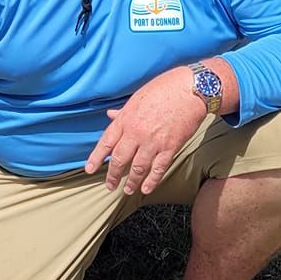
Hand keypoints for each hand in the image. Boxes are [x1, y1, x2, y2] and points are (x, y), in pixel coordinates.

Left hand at [84, 61, 237, 196]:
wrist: (190, 90)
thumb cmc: (164, 89)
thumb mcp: (138, 97)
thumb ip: (123, 111)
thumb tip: (111, 115)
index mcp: (126, 119)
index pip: (106, 142)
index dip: (96, 157)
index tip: (90, 169)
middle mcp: (136, 133)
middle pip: (119, 159)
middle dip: (112, 175)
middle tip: (110, 185)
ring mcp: (153, 142)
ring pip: (137, 168)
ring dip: (131, 182)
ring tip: (127, 190)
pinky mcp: (170, 148)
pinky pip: (158, 169)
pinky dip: (151, 181)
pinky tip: (145, 189)